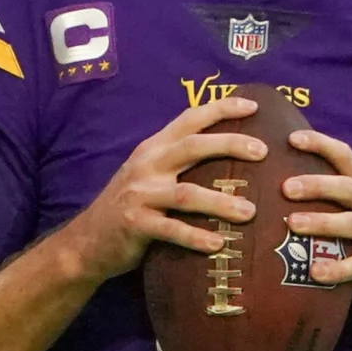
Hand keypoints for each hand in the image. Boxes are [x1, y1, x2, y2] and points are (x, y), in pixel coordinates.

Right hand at [59, 97, 266, 281]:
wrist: (88, 241)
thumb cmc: (132, 206)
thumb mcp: (150, 173)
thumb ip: (180, 161)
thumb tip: (233, 154)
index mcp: (154, 148)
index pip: (190, 118)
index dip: (221, 108)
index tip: (253, 106)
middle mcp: (147, 165)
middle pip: (193, 146)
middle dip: (230, 144)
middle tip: (263, 151)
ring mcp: (140, 194)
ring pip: (187, 194)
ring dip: (221, 202)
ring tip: (250, 212)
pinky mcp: (136, 224)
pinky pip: (172, 230)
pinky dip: (197, 237)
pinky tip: (219, 244)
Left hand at [281, 130, 351, 311]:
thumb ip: (326, 194)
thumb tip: (272, 179)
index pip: (344, 156)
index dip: (320, 144)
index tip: (291, 139)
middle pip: (347, 188)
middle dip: (317, 185)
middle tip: (286, 188)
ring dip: (323, 222)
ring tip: (293, 223)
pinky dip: (337, 269)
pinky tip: (314, 272)